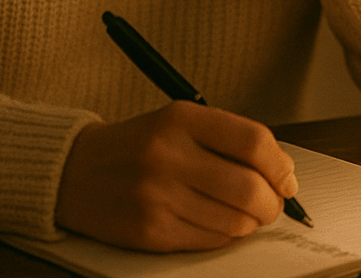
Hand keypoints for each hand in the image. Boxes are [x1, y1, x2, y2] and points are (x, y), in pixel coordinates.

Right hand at [54, 101, 298, 251]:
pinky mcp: (150, 231)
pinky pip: (210, 241)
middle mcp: (168, 155)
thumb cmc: (138, 146)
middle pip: (250, 187)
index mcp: (180, 119)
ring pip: (235, 221)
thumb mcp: (178, 122)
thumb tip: (282, 171)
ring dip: (251, 222)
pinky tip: (218, 223)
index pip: (253, 141)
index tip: (287, 177)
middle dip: (273, 202)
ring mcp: (157, 196)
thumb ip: (228, 139)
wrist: (73, 172)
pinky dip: (225, 235)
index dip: (281, 165)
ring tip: (243, 214)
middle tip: (272, 203)